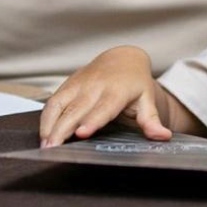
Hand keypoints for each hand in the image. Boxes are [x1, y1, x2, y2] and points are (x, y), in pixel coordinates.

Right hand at [38, 46, 171, 146]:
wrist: (123, 58)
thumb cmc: (135, 83)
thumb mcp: (147, 99)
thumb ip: (151, 120)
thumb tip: (162, 136)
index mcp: (117, 91)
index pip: (103, 108)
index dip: (92, 120)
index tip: (82, 132)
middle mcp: (95, 86)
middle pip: (77, 109)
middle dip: (63, 128)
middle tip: (53, 149)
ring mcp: (79, 84)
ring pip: (60, 104)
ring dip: (50, 124)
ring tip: (45, 145)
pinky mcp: (68, 84)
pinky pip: (53, 101)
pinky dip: (46, 117)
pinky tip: (44, 134)